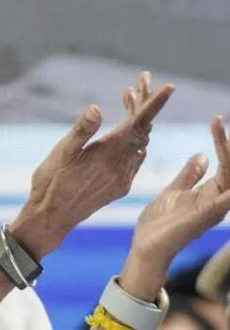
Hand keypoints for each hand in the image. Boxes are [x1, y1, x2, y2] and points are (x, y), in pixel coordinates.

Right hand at [10, 72, 174, 257]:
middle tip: (140, 80)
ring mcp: (123, 177)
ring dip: (139, 120)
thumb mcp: (61, 153)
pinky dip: (135, 139)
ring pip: (141, 142)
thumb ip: (81, 130)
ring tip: (130, 98)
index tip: (169, 87)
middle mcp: (122, 166)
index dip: (154, 103)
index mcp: (108, 154)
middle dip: (144, 104)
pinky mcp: (119, 185)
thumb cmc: (51, 183)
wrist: (52, 217)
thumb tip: (97, 107)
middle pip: (143, 129)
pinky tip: (128, 132)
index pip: (138, 123)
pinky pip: (136, 156)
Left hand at [119, 116, 229, 300]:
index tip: (216, 119)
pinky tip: (229, 187)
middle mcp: (216, 200)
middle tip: (219, 121)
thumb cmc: (160, 222)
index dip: (222, 141)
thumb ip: (190, 175)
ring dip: (229, 160)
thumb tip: (203, 155)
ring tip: (229, 140)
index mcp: (209, 193)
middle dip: (228, 146)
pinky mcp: (199, 219)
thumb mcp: (175, 191)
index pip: (224, 162)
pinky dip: (227, 194)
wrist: (146, 247)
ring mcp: (210, 210)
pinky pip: (219, 204)